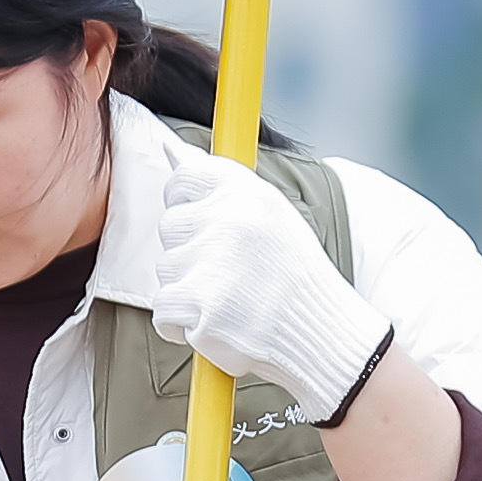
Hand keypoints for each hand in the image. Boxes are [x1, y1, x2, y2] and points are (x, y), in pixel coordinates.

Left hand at [149, 143, 391, 422]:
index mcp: (244, 193)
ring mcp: (210, 263)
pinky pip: (163, 311)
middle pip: (169, 226)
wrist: (318, 331)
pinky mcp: (198, 306)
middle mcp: (225, 220)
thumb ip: (220, 184)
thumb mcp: (269, 212)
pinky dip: (181, 324)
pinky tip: (216, 322)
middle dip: (188, 250)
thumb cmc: (292, 274)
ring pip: (165, 270)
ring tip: (229, 298)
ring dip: (187, 289)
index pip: (183, 179)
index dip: (183, 202)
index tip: (200, 223)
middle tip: (227, 271)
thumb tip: (170, 149)